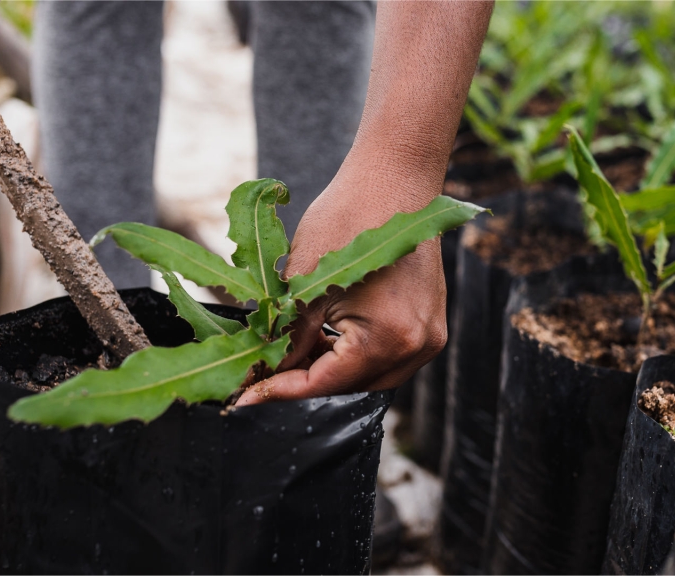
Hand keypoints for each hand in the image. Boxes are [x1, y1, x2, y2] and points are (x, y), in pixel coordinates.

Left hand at [237, 181, 447, 404]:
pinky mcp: (430, 326)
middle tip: (264, 372)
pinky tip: (326, 340)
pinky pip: (388, 358)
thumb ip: (287, 336)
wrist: (394, 179)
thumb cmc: (348, 217)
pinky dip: (355, 356)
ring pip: (370, 377)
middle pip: (350, 387)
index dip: (279, 390)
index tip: (244, 396)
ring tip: (293, 353)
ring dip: (332, 371)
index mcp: (388, 337)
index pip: (325, 383)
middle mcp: (416, 346)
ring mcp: (429, 338)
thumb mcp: (304, 282)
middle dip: (306, 381)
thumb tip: (262, 372)